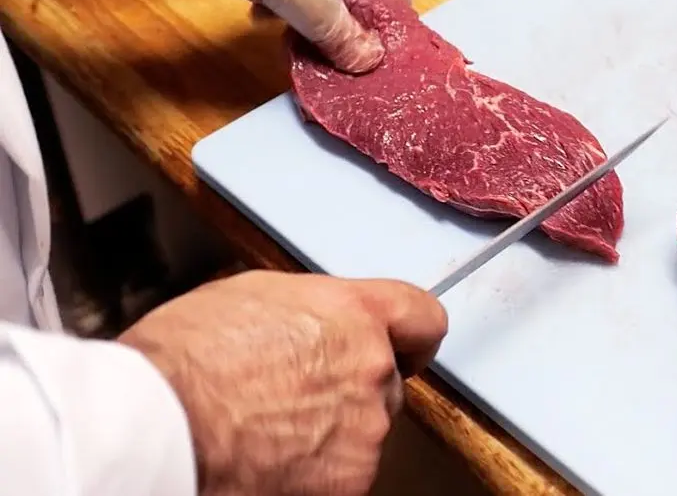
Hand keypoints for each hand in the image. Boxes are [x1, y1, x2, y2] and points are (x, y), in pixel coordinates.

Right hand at [117, 270, 447, 495]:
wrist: (154, 425)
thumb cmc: (184, 360)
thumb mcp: (250, 297)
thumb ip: (307, 313)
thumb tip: (310, 329)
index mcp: (354, 315)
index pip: (423, 319)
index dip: (411, 337)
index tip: (405, 348)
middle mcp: (372, 371)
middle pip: (386, 382)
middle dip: (349, 390)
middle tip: (289, 398)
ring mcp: (363, 433)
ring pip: (360, 435)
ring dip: (327, 438)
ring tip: (262, 433)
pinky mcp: (346, 485)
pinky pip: (339, 477)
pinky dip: (310, 477)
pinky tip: (264, 464)